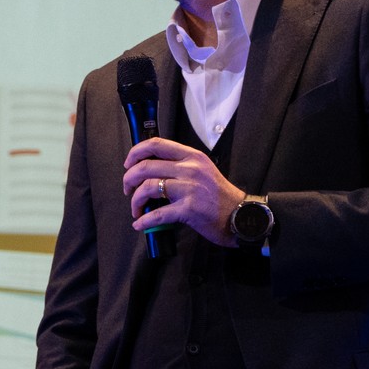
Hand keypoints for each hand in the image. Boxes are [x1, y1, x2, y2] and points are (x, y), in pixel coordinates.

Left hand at [122, 137, 245, 247]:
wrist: (240, 216)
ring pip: (147, 188)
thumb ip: (181, 166)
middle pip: (146, 166)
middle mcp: (189, 169)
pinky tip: (140, 224)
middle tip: (128, 189)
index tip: (128, 163)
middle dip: (129, 179)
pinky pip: (158, 214)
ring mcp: (189, 189)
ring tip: (136, 209)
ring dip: (135, 201)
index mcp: (192, 156)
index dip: (136, 152)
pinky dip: (144, 221)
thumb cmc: (220, 196)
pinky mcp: (188, 209)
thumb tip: (153, 170)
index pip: (157, 144)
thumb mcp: (203, 170)